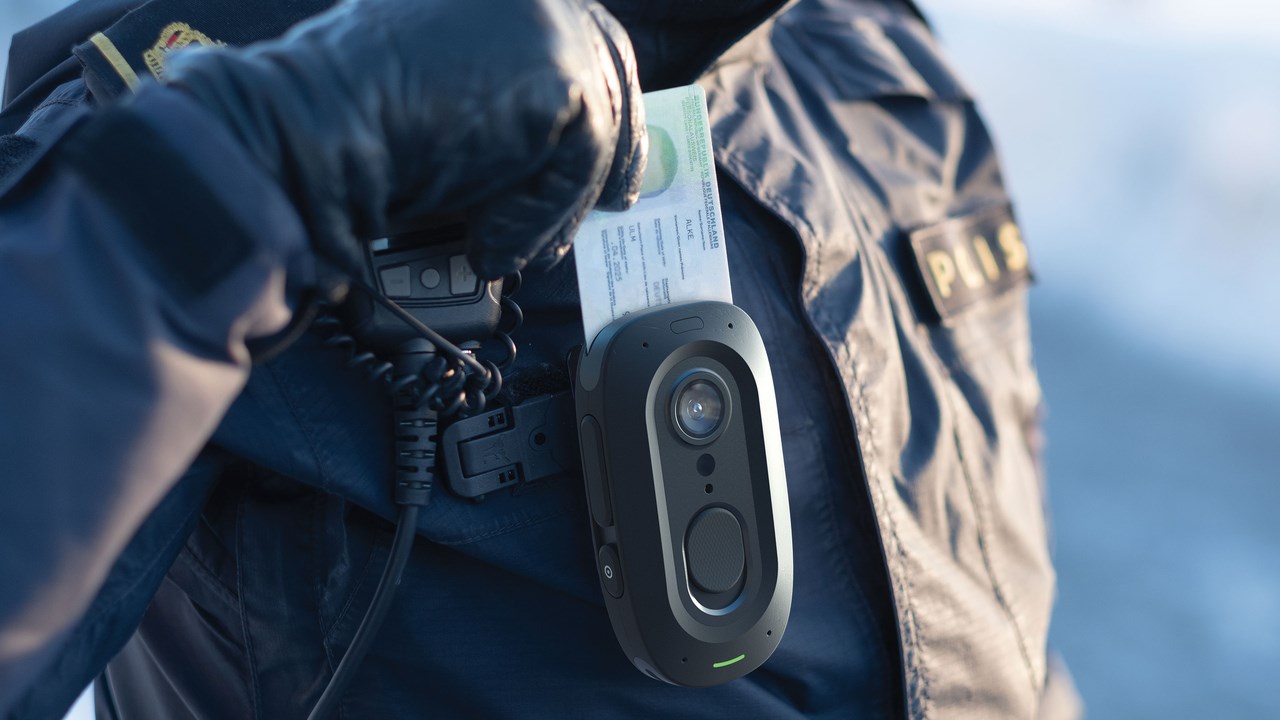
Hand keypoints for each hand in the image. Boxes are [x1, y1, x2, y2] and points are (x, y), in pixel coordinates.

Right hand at [165, 0, 646, 277]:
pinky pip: (578, 161)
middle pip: (606, 60)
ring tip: (506, 248)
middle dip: (615, 141)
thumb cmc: (340, 126)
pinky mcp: (555, 71)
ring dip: (554, 201)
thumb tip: (546, 145)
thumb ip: (494, 99)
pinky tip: (493, 244)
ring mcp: (543, 19)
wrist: (298, 133)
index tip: (615, 148)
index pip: (575, 26)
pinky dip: (538, 216)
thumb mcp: (434, 97)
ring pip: (593, 122)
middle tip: (618, 199)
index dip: (600, 89)